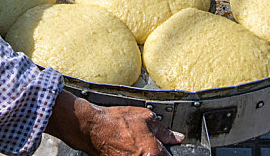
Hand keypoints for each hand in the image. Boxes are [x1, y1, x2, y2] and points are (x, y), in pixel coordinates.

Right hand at [46, 90, 183, 155]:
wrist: (92, 128)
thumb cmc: (115, 121)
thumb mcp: (145, 117)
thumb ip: (164, 130)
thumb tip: (177, 137)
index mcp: (153, 151)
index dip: (167, 150)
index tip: (165, 147)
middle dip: (155, 151)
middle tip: (146, 141)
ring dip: (144, 153)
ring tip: (135, 143)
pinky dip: (133, 153)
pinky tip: (127, 146)